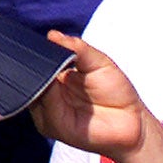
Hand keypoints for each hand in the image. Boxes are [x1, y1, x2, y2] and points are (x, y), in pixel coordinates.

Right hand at [29, 33, 149, 159]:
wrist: (133, 122)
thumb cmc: (116, 91)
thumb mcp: (98, 62)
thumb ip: (77, 49)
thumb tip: (52, 35)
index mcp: (56, 78)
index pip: (37, 64)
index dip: (36, 54)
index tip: (38, 43)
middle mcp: (49, 94)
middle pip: (30, 79)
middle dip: (36, 67)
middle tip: (47, 56)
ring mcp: (48, 111)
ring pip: (32, 92)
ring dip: (41, 81)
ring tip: (60, 73)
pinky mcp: (52, 127)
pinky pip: (43, 109)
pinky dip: (47, 97)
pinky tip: (58, 88)